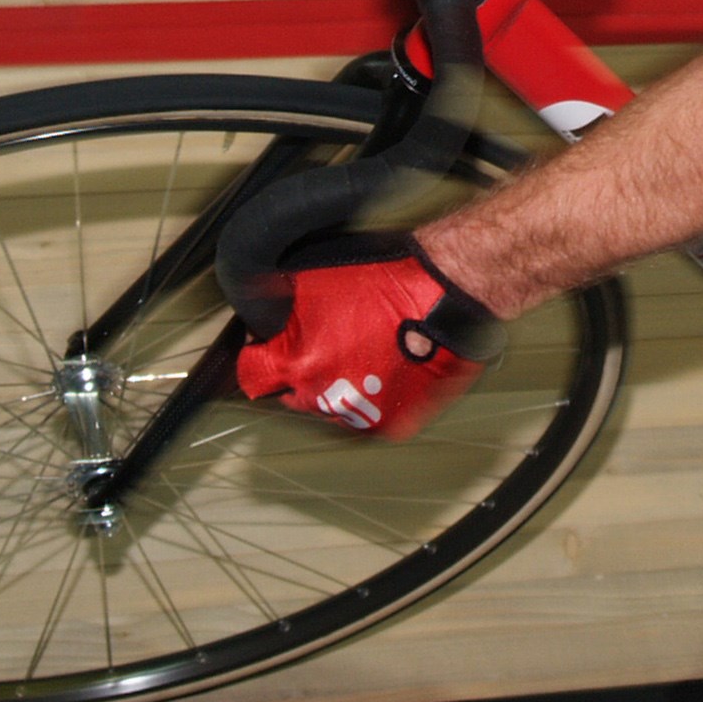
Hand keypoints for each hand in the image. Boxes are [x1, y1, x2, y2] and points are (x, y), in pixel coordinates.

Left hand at [233, 235, 501, 441]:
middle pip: (292, 394)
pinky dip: (372, 394)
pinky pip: (369, 414)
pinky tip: (386, 364)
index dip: (261, 353)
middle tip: (328, 339)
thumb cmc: (388, 279)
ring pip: (331, 407)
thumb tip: (257, 317)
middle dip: (301, 370)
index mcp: (298, 366)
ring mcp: (361, 415)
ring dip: (338, 385)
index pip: (253, 376)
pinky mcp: (395, 423)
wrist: (449, 291)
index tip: (271, 345)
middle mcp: (325, 399)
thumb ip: (274, 305)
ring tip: (364, 349)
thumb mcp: (313, 278)